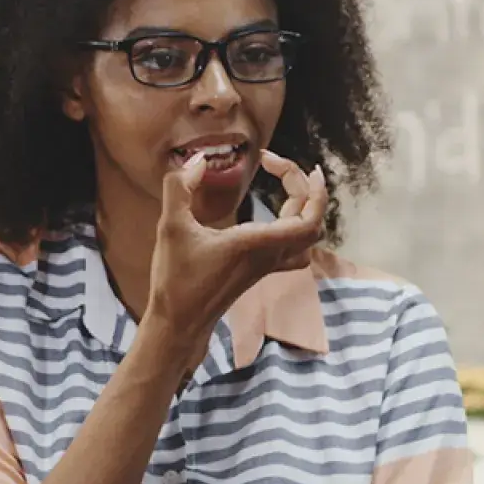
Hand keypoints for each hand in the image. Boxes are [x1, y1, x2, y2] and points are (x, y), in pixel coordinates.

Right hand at [145, 149, 326, 344]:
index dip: (308, 186)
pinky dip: (296, 227)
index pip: (309, 217)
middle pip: (313, 222)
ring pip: (307, 236)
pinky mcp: (260, 270)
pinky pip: (295, 249)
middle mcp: (270, 255)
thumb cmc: (176, 280)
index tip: (276, 162)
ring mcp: (268, 265)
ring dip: (305, 206)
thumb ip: (179, 188)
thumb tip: (197, 161)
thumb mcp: (170, 227)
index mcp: (258, 244)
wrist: (180, 322)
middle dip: (304, 187)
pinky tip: (280, 216)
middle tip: (275, 165)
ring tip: (287, 183)